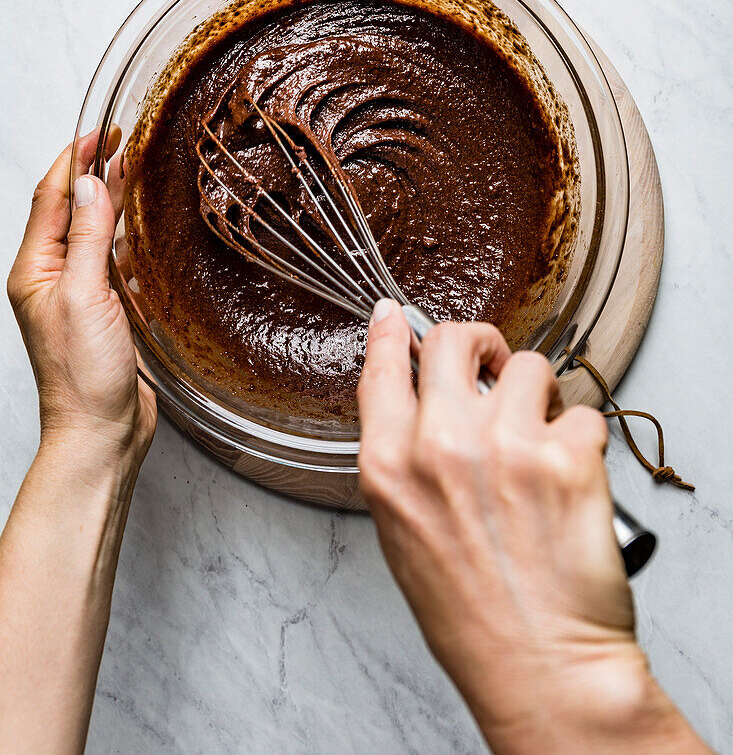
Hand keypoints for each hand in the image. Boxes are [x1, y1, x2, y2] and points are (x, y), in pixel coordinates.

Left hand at [7, 130, 155, 476]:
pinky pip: (110, 260)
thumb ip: (89, 238)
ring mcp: (77, 294)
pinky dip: (123, 236)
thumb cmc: (83, 376)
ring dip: (109, 200)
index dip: (74, 160)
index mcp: (35, 270)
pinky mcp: (102, 310)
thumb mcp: (85, 296)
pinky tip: (139, 228)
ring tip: (131, 171)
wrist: (100, 431)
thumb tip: (92, 183)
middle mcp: (52, 278)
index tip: (99, 131)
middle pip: (70, 210)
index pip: (52, 198)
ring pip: (91, 233)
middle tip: (121, 142)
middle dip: (92, 173)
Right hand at [358, 301, 702, 753]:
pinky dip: (581, 438)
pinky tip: (571, 475)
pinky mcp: (566, 456)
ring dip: (537, 394)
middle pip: (452, 339)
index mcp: (389, 467)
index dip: (390, 332)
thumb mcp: (403, 532)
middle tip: (494, 363)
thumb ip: (402, 460)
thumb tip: (417, 403)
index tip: (395, 316)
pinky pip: (581, 412)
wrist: (539, 665)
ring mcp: (505, 445)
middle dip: (478, 342)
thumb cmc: (470, 613)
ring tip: (540, 437)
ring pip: (527, 365)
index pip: (382, 369)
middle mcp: (441, 445)